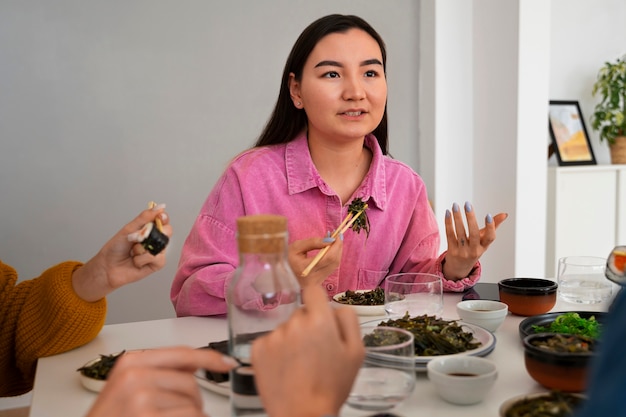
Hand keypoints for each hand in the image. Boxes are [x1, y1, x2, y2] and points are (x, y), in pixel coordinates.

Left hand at [72, 204, 172, 301]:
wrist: (108, 266)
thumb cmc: (116, 248)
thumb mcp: (129, 228)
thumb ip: (145, 217)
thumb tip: (160, 207)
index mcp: (149, 228)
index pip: (163, 219)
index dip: (163, 218)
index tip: (159, 217)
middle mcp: (155, 239)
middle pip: (167, 231)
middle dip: (152, 234)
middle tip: (138, 238)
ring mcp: (158, 251)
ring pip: (160, 245)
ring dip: (142, 249)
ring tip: (133, 252)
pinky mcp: (157, 264)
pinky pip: (157, 258)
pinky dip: (142, 259)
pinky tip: (136, 261)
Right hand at [85, 346, 237, 416]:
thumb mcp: (127, 388)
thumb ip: (160, 372)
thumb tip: (196, 364)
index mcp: (130, 362)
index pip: (182, 353)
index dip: (209, 358)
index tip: (227, 363)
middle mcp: (134, 375)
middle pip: (190, 382)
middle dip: (193, 401)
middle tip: (174, 414)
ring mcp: (140, 397)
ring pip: (192, 405)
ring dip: (190, 416)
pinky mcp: (146, 416)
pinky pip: (189, 416)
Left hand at [251, 284, 364, 416]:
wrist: (303, 414)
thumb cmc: (332, 385)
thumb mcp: (356, 353)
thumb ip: (348, 320)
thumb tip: (335, 306)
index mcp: (320, 320)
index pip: (312, 290)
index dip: (317, 301)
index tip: (318, 314)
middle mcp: (294, 322)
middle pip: (300, 313)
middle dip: (307, 326)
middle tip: (314, 352)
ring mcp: (273, 336)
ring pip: (285, 329)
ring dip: (291, 340)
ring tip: (299, 365)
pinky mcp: (257, 349)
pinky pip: (269, 341)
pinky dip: (275, 352)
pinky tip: (284, 369)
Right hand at [288, 236, 342, 286]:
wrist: (288, 276)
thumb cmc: (291, 259)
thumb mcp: (296, 247)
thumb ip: (312, 242)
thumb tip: (329, 239)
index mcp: (305, 268)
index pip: (326, 258)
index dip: (333, 246)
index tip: (335, 235)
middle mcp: (314, 276)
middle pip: (333, 260)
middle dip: (338, 246)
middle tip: (337, 234)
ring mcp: (320, 279)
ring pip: (336, 263)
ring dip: (338, 249)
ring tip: (336, 239)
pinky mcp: (323, 278)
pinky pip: (334, 265)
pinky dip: (336, 254)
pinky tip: (333, 247)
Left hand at [443, 202, 506, 279]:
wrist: (459, 267)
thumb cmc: (473, 250)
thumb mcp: (484, 241)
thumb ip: (493, 226)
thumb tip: (504, 214)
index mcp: (484, 247)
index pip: (490, 238)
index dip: (490, 227)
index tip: (488, 215)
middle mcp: (474, 250)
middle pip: (473, 233)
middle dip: (471, 218)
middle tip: (468, 204)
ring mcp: (462, 251)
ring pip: (460, 232)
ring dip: (457, 218)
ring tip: (455, 206)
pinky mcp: (451, 250)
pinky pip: (450, 234)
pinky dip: (448, 223)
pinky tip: (448, 213)